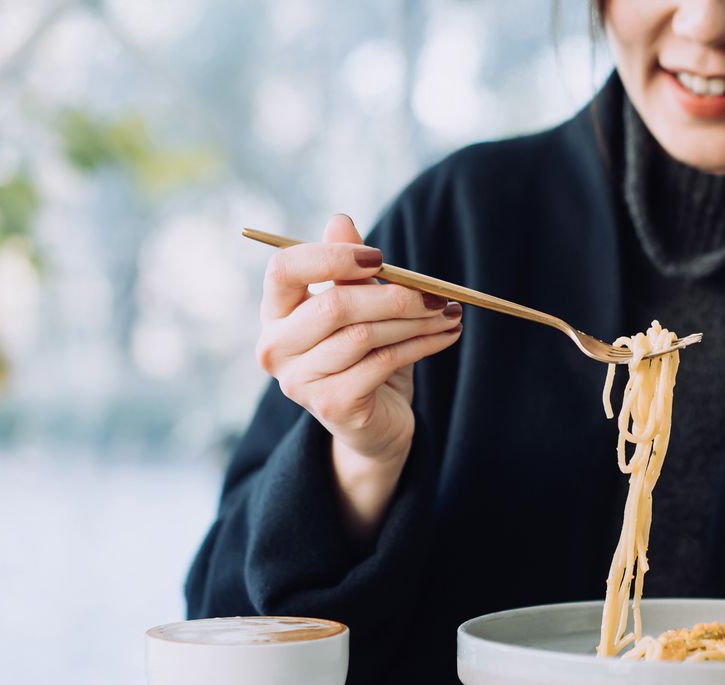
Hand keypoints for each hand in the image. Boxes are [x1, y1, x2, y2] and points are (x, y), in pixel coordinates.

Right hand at [255, 214, 462, 533]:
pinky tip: (446, 335)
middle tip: (437, 292)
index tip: (379, 258)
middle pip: (334, 305)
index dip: (332, 257)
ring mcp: (299, 382)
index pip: (285, 270)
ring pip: (364, 335)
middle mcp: (275, 348)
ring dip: (416, 320)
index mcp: (275, 313)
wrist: (375, 425)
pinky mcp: (331, 406)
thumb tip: (340, 219)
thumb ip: (348, 269)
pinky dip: (421, 345)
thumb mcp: (360, 308)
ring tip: (450, 312)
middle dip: (393, 294)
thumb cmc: (366, 357)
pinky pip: (382, 363)